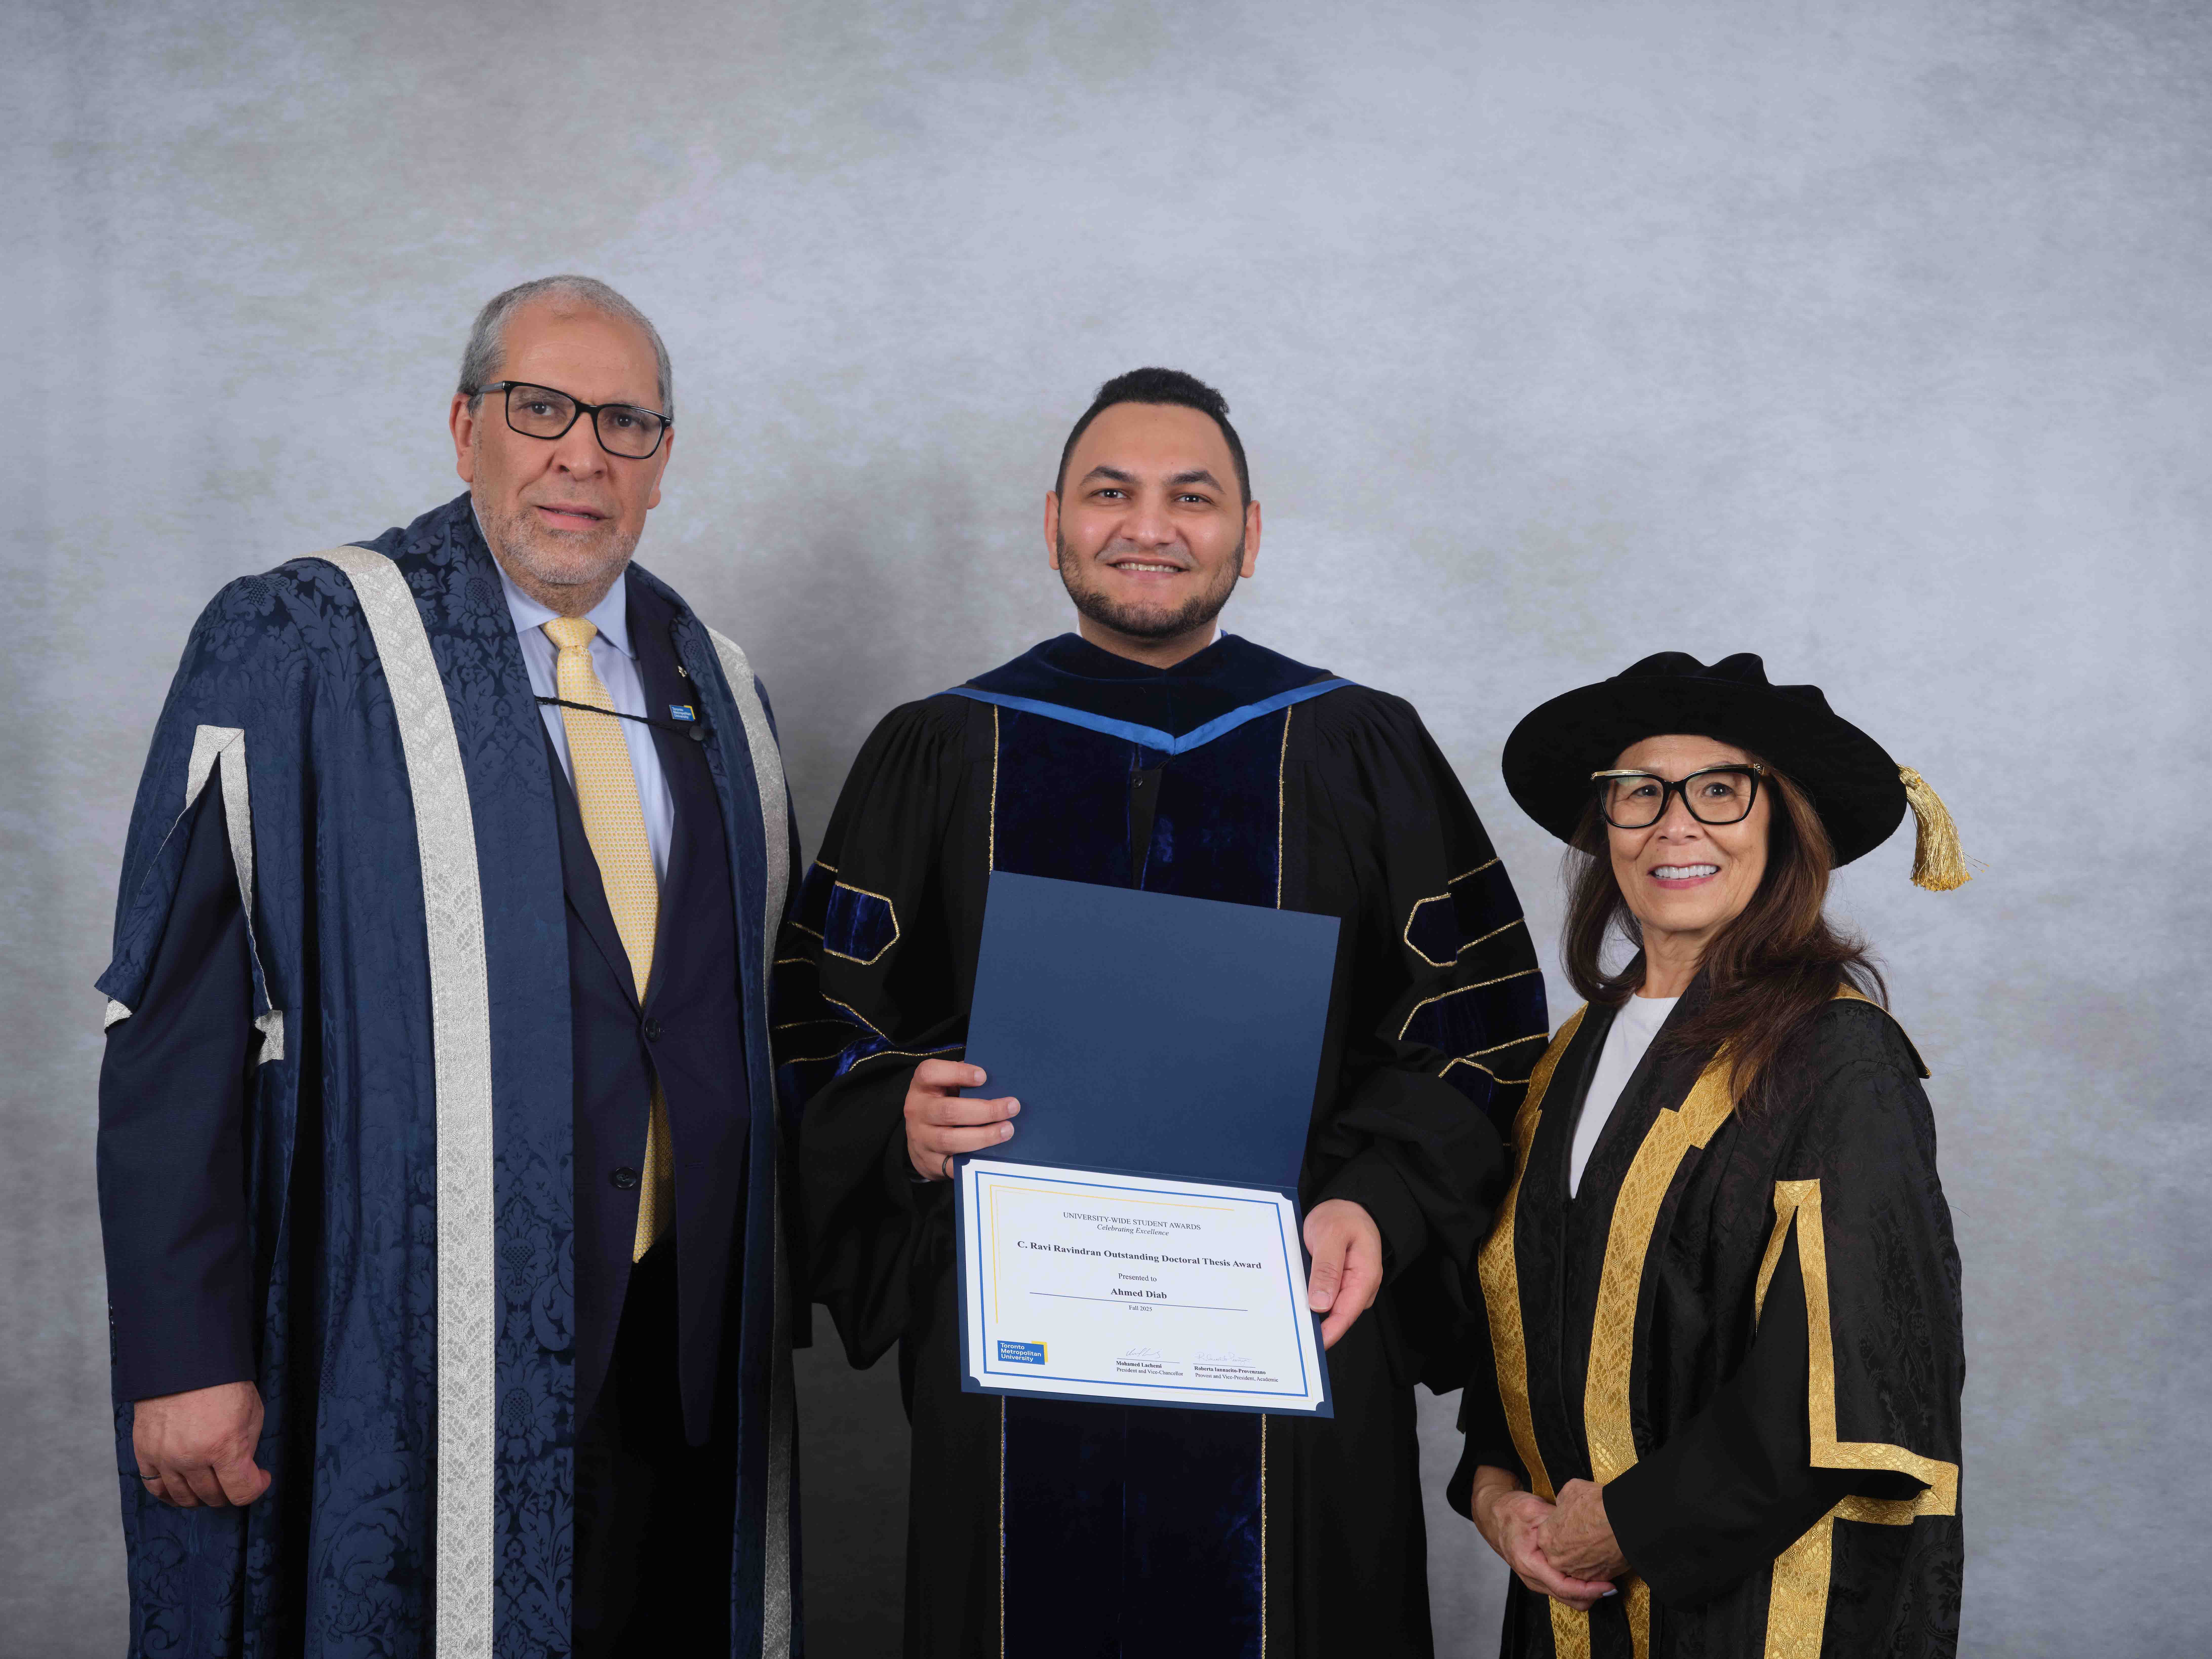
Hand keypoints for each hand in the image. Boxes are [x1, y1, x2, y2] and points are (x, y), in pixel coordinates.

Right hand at [132, 1381, 270, 1507]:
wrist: (183, 1363)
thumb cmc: (223, 1384)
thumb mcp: (252, 1411)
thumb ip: (248, 1446)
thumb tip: (243, 1470)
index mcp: (224, 1446)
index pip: (242, 1491)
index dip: (256, 1488)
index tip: (261, 1477)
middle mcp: (192, 1457)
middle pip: (213, 1496)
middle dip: (229, 1491)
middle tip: (235, 1479)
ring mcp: (165, 1458)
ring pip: (184, 1497)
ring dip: (201, 1496)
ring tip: (211, 1484)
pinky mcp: (144, 1454)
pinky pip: (155, 1488)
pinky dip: (171, 1494)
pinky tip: (183, 1489)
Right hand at [904, 1059, 1018, 1179]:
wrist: (919, 1139)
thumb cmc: (941, 1104)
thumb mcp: (945, 1086)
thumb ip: (963, 1080)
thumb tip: (997, 1079)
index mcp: (921, 1086)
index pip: (930, 1073)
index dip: (957, 1073)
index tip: (983, 1077)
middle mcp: (917, 1111)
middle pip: (949, 1111)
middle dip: (985, 1110)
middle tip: (1012, 1107)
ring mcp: (921, 1138)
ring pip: (951, 1139)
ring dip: (984, 1135)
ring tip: (1007, 1130)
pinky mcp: (930, 1161)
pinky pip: (954, 1164)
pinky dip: (975, 1159)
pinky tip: (993, 1153)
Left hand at [1301, 1198, 1382, 1349]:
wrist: (1345, 1205)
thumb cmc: (1342, 1216)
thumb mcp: (1331, 1236)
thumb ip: (1327, 1269)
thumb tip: (1321, 1303)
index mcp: (1365, 1276)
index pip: (1346, 1313)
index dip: (1328, 1332)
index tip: (1309, 1345)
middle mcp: (1360, 1286)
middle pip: (1337, 1316)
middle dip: (1316, 1328)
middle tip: (1288, 1336)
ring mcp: (1349, 1286)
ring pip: (1329, 1309)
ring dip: (1310, 1315)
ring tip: (1286, 1322)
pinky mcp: (1338, 1283)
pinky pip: (1324, 1298)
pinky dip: (1309, 1302)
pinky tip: (1294, 1304)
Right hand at [1468, 1465, 1615, 1610]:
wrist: (1494, 1515)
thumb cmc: (1512, 1511)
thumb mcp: (1534, 1510)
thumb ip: (1556, 1522)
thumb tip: (1582, 1526)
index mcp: (1529, 1562)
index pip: (1563, 1586)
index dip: (1589, 1589)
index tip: (1609, 1585)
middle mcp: (1531, 1577)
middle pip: (1568, 1599)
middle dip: (1593, 1595)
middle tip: (1614, 1583)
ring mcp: (1535, 1580)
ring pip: (1567, 1598)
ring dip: (1587, 1592)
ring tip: (1606, 1578)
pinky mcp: (1540, 1578)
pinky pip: (1563, 1590)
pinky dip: (1578, 1587)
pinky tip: (1590, 1574)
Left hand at [1538, 1478, 1629, 1584]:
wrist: (1623, 1522)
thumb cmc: (1595, 1505)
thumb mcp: (1571, 1491)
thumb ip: (1562, 1501)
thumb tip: (1565, 1506)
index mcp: (1546, 1538)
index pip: (1549, 1535)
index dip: (1563, 1526)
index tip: (1574, 1521)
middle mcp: (1557, 1559)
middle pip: (1562, 1552)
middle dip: (1572, 1544)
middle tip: (1587, 1533)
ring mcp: (1576, 1572)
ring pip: (1578, 1564)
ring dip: (1586, 1556)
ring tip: (1600, 1541)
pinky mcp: (1596, 1579)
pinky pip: (1595, 1572)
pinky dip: (1600, 1564)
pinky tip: (1608, 1550)